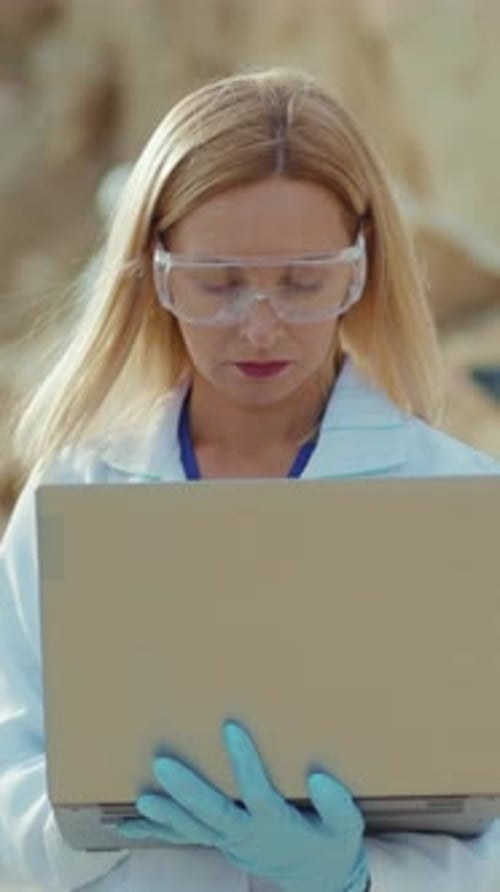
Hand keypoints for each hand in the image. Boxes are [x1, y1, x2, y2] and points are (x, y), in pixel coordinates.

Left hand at [115, 721, 369, 891]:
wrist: (319, 883)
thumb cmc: (332, 846)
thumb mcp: (346, 830)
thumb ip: (336, 807)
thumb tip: (319, 778)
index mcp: (277, 826)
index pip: (257, 791)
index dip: (244, 760)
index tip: (230, 725)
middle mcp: (248, 836)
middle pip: (213, 814)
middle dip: (186, 792)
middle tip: (162, 766)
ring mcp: (231, 843)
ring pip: (193, 830)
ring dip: (166, 815)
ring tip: (140, 800)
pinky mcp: (222, 843)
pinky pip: (185, 837)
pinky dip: (156, 830)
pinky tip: (127, 822)